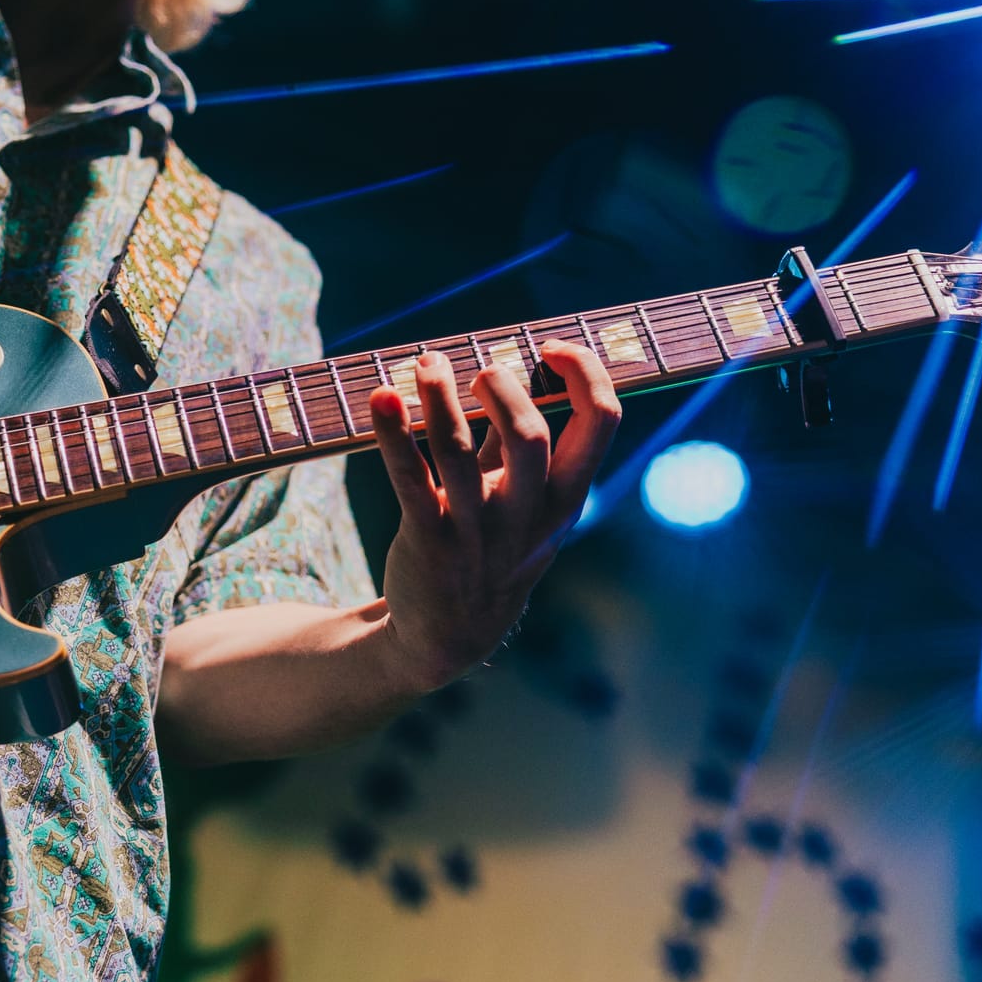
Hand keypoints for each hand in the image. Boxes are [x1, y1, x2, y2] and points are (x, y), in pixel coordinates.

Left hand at [367, 341, 619, 689]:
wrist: (448, 634)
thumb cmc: (490, 548)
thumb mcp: (524, 504)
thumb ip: (521, 443)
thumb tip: (512, 366)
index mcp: (564, 499)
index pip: (601, 423)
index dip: (583, 373)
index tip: (549, 347)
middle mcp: (526, 516)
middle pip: (531, 437)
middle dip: (503, 389)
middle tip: (478, 371)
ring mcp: (475, 532)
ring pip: (459, 452)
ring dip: (439, 397)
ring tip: (425, 362)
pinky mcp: (427, 541)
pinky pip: (409, 479)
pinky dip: (393, 433)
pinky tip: (380, 398)